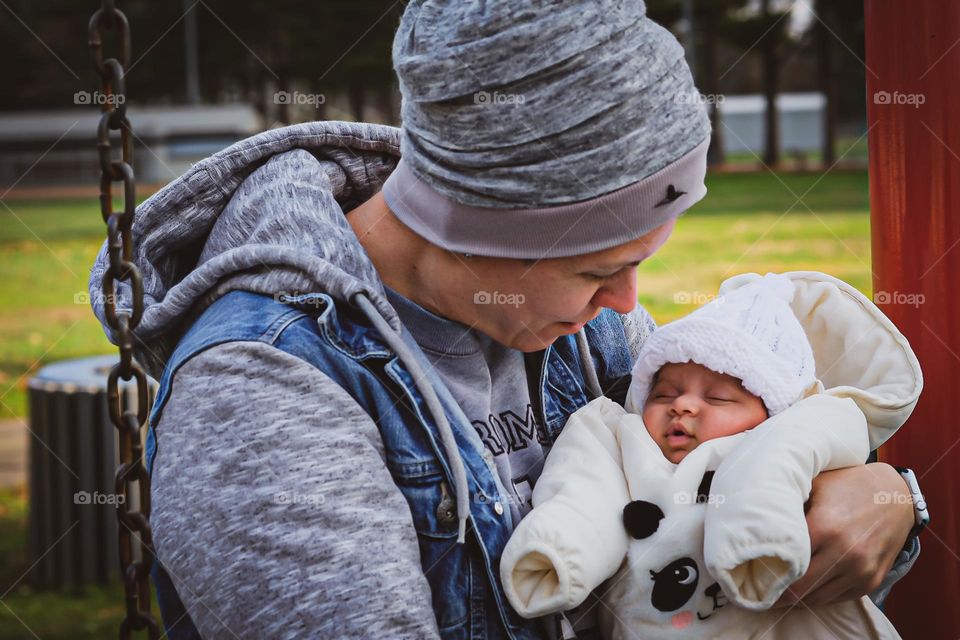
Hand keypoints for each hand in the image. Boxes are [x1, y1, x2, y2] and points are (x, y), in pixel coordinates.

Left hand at [773, 463, 913, 606]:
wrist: (895, 495)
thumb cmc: (848, 485)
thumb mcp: (816, 485)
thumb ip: (791, 505)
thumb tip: (760, 523)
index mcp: (825, 528)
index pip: (788, 562)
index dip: (768, 570)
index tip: (753, 573)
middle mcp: (845, 553)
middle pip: (801, 588)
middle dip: (778, 593)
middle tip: (760, 592)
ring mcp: (862, 570)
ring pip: (819, 597)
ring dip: (799, 598)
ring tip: (778, 595)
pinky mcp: (873, 579)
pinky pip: (839, 598)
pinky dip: (821, 596)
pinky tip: (806, 591)